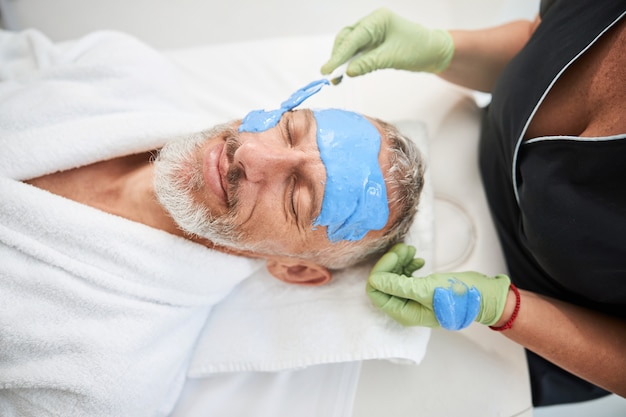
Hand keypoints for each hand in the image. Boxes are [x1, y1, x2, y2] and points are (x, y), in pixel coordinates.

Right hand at [320, 8, 453, 76]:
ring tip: (336, 77)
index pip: (353, 38)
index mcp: (378, 20)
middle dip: (337, 57)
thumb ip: (369, 63)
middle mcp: (373, 23)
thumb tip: (348, 71)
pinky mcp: (374, 43)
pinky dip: (351, 63)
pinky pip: (357, 52)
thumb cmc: (418, 49)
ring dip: (342, 61)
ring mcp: (372, 33)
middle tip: (330, 75)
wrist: (434, 52)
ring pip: (350, 45)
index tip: (327, 69)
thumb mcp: (392, 57)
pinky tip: (346, 73)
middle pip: (346, 39)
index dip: (339, 55)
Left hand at [367, 245, 510, 329]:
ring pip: (393, 277)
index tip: (395, 255)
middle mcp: (405, 308)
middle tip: (405, 248)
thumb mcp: (427, 289)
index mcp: (404, 313)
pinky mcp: (419, 291)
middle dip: (391, 263)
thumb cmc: (458, 296)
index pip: (376, 292)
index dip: (381, 272)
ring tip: (412, 251)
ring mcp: (412, 299)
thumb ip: (399, 286)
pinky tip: (418, 260)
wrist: (483, 296)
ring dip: (400, 261)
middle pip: (383, 283)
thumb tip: (374, 282)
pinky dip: (408, 265)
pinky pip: (404, 276)